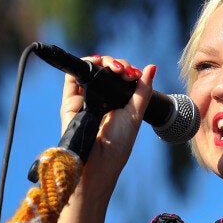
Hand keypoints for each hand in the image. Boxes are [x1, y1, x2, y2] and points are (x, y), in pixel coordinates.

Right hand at [59, 55, 155, 196]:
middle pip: (107, 71)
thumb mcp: (135, 114)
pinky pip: (72, 78)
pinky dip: (82, 65)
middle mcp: (102, 99)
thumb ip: (142, 90)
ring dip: (102, 62)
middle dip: (117, 65)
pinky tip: (94, 62)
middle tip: (123, 72)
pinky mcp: (70, 102)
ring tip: (112, 67)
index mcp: (119, 103)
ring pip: (91, 71)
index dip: (127, 71)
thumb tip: (152, 67)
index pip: (122, 78)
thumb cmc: (118, 143)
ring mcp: (86, 99)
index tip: (133, 74)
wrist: (98, 160)